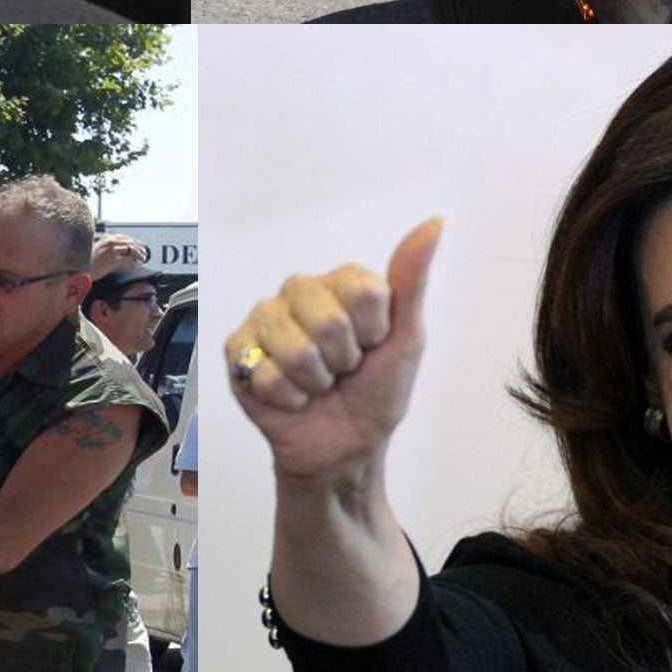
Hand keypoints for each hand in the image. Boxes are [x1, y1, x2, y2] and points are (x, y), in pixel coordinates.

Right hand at [89, 232, 149, 279]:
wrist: (79, 269)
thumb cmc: (86, 261)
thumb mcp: (96, 250)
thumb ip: (105, 247)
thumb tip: (116, 251)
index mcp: (106, 238)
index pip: (124, 237)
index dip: (133, 241)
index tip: (138, 245)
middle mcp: (110, 242)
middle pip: (129, 242)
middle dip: (138, 247)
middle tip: (144, 252)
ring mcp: (112, 250)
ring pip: (131, 250)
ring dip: (138, 254)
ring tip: (142, 259)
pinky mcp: (113, 260)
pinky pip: (128, 260)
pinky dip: (133, 263)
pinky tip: (134, 266)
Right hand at [224, 218, 440, 487]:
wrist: (346, 448)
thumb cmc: (377, 392)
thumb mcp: (407, 339)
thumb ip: (412, 280)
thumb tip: (434, 224)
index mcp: (342, 281)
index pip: (364, 292)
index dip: (374, 332)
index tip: (373, 345)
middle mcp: (300, 290)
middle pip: (329, 322)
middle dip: (343, 361)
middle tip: (342, 370)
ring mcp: (265, 318)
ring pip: (296, 350)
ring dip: (315, 383)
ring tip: (318, 383)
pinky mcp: (238, 351)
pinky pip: (264, 373)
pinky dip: (287, 398)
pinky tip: (291, 396)